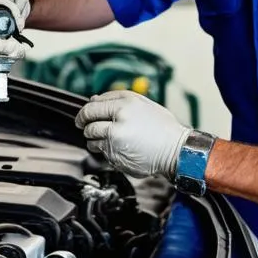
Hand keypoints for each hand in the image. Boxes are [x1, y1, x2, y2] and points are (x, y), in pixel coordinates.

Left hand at [75, 90, 189, 178]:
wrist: (175, 150)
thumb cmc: (161, 126)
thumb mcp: (142, 103)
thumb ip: (116, 99)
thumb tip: (93, 100)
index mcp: (124, 105)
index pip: (91, 107)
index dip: (83, 113)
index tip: (82, 118)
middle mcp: (118, 122)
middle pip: (88, 124)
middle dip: (86, 126)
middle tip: (87, 128)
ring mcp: (115, 142)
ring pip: (92, 140)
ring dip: (95, 140)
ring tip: (109, 139)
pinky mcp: (116, 158)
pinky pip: (102, 154)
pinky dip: (105, 151)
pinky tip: (119, 148)